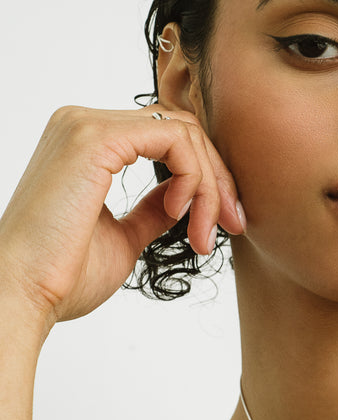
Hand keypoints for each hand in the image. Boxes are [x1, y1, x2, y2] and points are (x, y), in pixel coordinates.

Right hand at [0, 105, 242, 327]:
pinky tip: (181, 212)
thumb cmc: (62, 277)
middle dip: (217, 179)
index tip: (221, 225)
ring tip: (203, 232)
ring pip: (183, 132)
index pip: (167, 138)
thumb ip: (153, 210)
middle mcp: (83, 124)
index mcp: (86, 144)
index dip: (206, 178)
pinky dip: (193, 176)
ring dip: (209, 184)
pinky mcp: (95, 137)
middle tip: (232, 226)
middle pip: (180, 129)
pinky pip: (174, 139)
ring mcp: (87, 125)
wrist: (23, 295)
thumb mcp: (124, 237)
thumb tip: (182, 199)